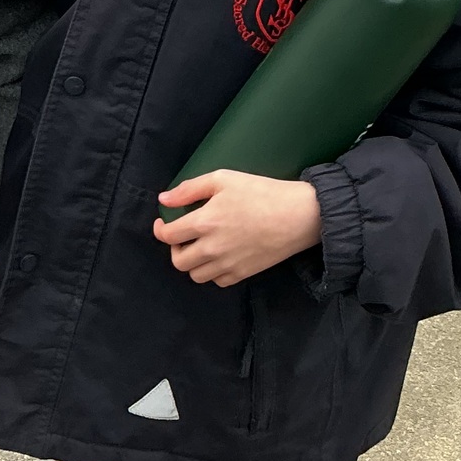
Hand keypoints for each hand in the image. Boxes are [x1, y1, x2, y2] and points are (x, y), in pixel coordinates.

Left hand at [153, 171, 321, 286]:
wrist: (300, 215)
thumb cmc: (262, 192)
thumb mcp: (223, 179)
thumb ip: (189, 189)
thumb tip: (164, 200)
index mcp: (204, 223)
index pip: (168, 236)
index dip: (160, 230)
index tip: (163, 223)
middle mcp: (212, 248)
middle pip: (178, 261)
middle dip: (175, 248)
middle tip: (183, 237)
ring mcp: (228, 264)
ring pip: (196, 275)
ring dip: (193, 262)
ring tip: (200, 247)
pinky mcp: (244, 273)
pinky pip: (218, 281)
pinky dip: (213, 272)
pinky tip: (219, 256)